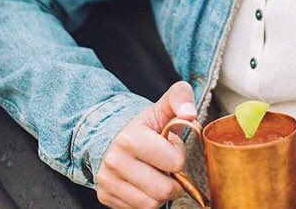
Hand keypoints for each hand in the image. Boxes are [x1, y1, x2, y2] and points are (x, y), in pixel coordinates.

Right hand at [96, 81, 196, 208]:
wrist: (115, 136)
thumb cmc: (146, 124)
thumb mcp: (165, 105)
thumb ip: (181, 98)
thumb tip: (189, 113)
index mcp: (130, 138)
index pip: (174, 162)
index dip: (179, 155)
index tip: (171, 146)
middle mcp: (115, 161)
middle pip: (163, 190)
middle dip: (174, 180)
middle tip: (169, 166)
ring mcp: (108, 181)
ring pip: (151, 205)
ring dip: (161, 192)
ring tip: (158, 174)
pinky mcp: (106, 196)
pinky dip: (148, 200)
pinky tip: (146, 183)